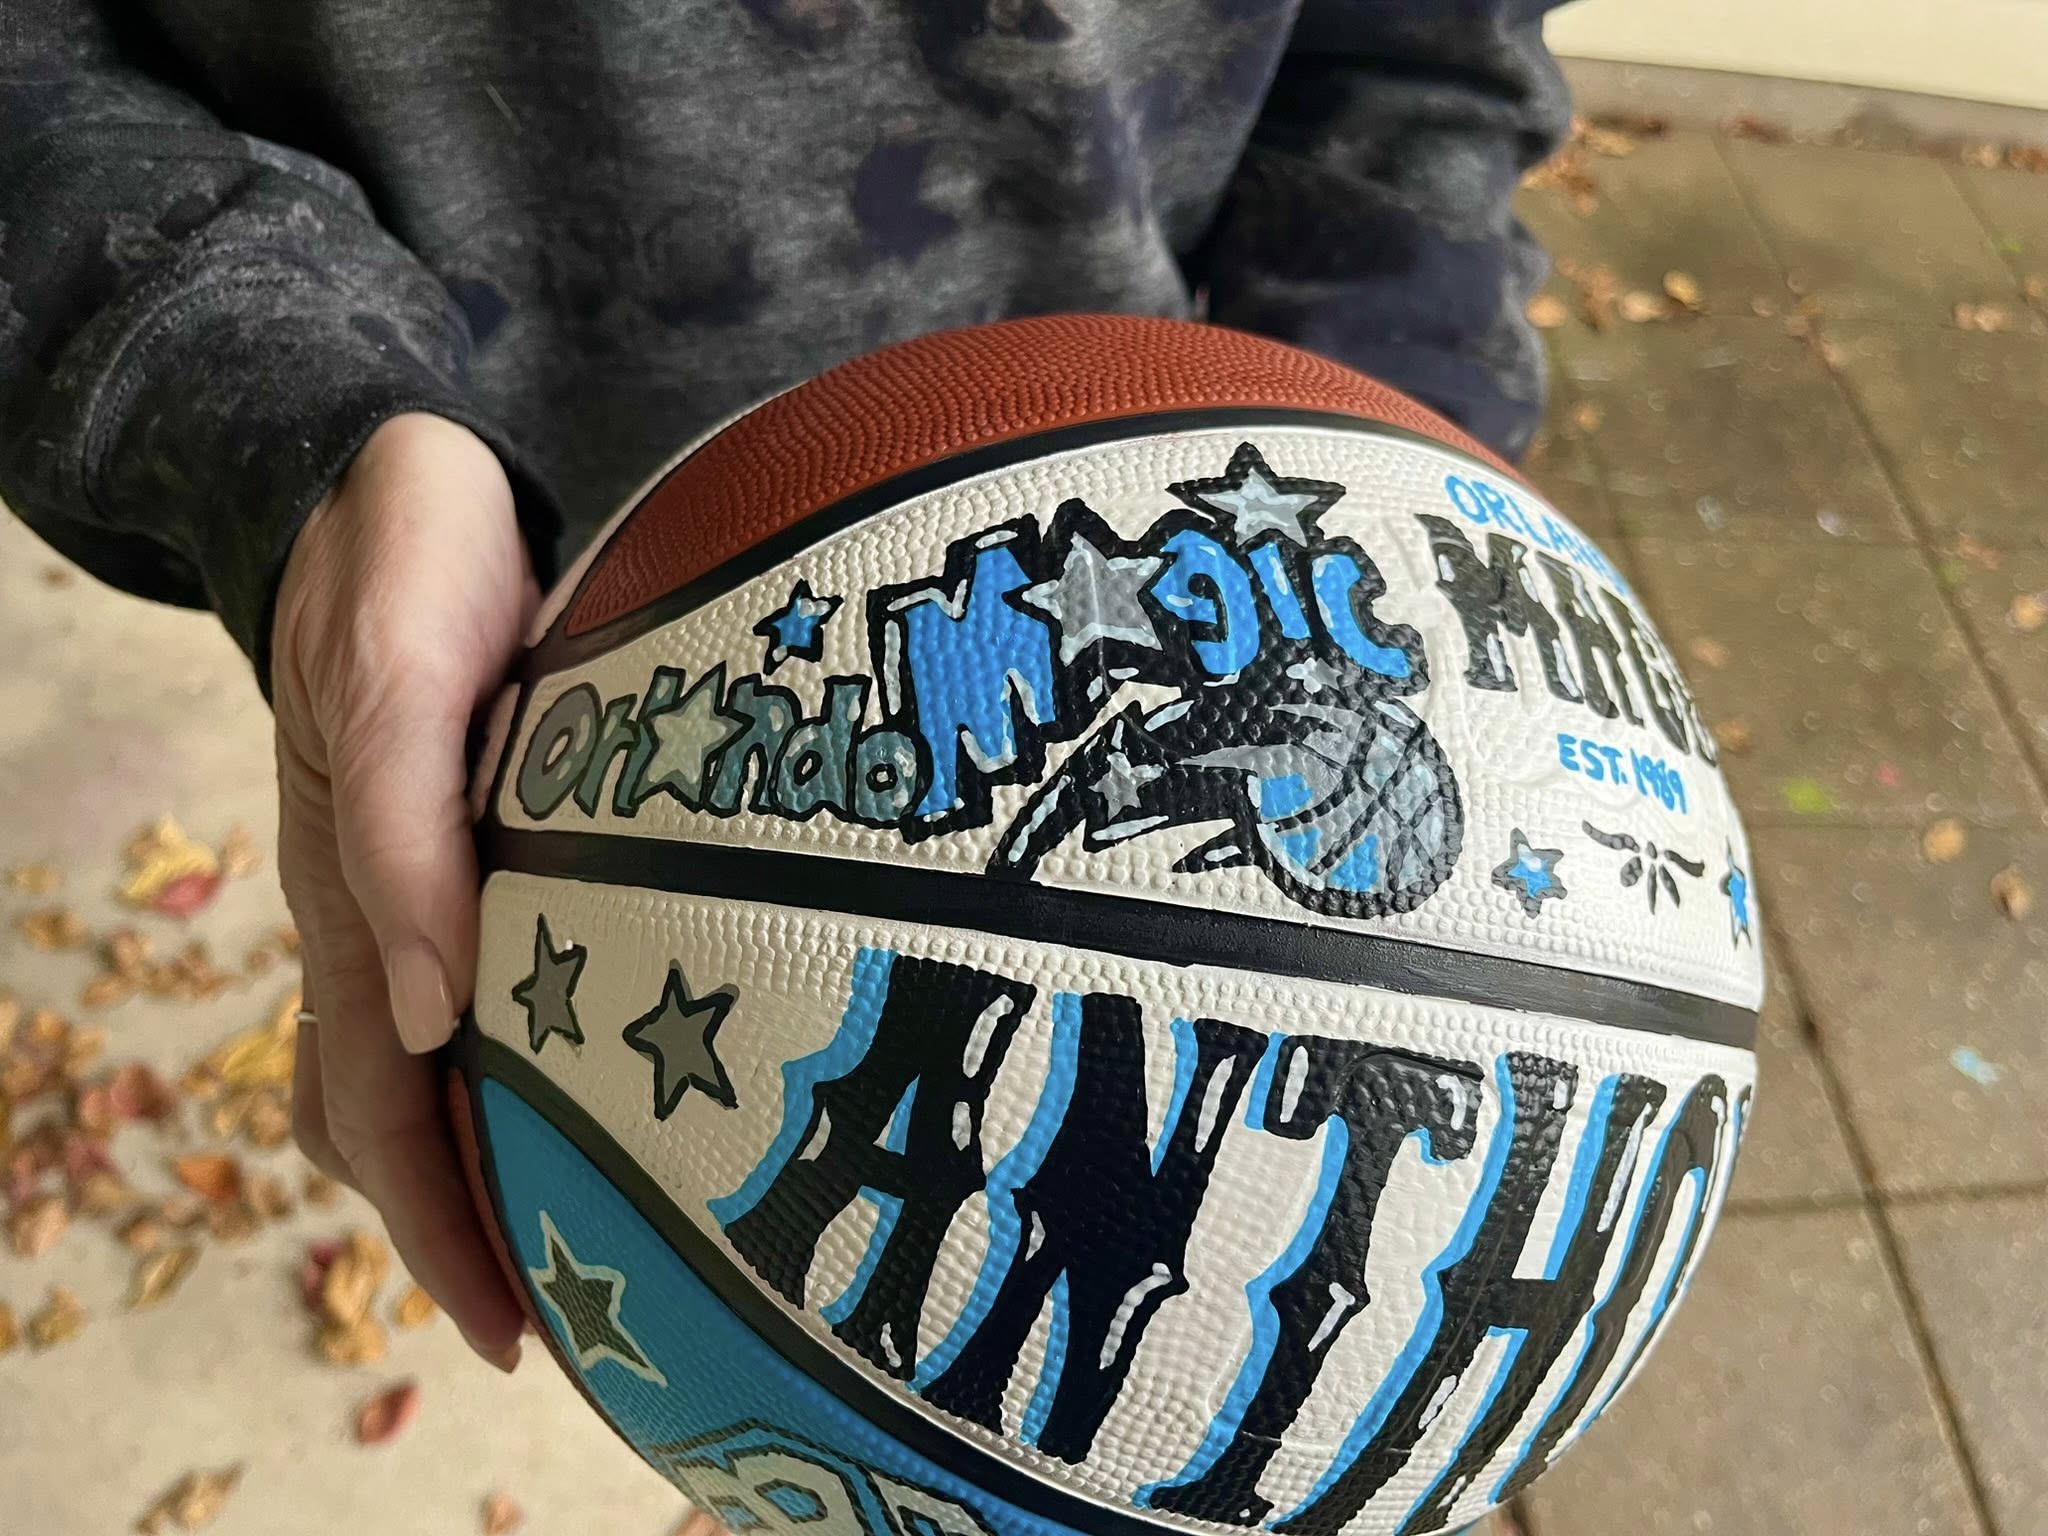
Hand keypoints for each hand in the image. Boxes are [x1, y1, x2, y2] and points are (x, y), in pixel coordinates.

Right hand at [273, 412, 535, 1370]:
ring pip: (425, 1066)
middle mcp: (376, 916)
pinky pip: (465, 988)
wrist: (384, 480)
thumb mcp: (407, 672)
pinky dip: (516, 1062)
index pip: (380, 1109)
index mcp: (352, 899)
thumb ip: (409, 829)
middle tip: (570, 1320)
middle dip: (468, 1227)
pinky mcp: (457, 845)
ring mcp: (409, 887)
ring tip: (586, 1232)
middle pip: (395, 1117)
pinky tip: (594, 1077)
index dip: (436, 1229)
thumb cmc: (404, 565)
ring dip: (488, 1158)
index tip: (514, 1332)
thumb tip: (432, 1015)